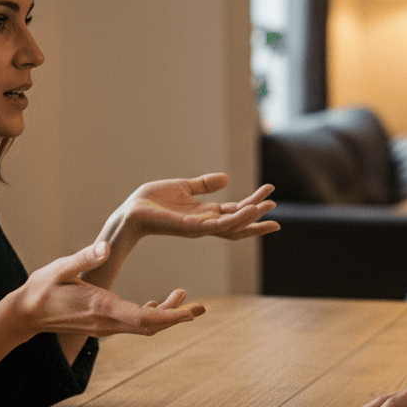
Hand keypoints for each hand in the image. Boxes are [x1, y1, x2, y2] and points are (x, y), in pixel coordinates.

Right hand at [13, 241, 204, 337]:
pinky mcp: (103, 324)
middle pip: (151, 326)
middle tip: (201, 307)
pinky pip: (133, 324)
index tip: (190, 312)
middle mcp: (108, 322)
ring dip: (166, 315)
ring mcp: (106, 326)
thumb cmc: (42, 289)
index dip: (169, 316)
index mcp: (102, 308)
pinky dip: (151, 315)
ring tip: (185, 297)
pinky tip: (158, 302)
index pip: (143, 318)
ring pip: (144, 326)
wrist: (25, 314)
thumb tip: (105, 246)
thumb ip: (84, 257)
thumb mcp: (60, 268)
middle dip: (177, 317)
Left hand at [117, 173, 280, 241]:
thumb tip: (226, 178)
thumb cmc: (153, 202)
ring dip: (251, 216)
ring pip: (233, 225)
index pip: (235, 211)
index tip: (269, 193)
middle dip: (257, 215)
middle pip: (239, 222)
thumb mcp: (183, 187)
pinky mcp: (192, 227)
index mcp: (205, 213)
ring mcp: (201, 227)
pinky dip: (236, 219)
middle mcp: (206, 223)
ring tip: (268, 206)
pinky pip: (220, 225)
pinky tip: (249, 210)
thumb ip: (204, 185)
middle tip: (275, 204)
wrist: (132, 212)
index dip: (252, 203)